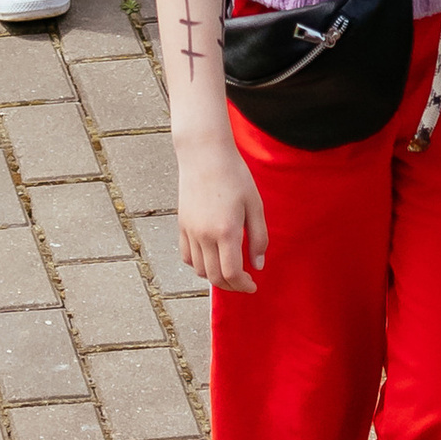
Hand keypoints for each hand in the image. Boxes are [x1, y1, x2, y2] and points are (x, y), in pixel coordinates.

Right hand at [175, 132, 267, 291]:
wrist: (205, 154)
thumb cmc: (235, 175)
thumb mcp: (255, 205)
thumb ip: (258, 238)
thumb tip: (258, 265)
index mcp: (226, 231)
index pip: (231, 273)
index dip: (243, 285)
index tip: (252, 285)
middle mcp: (205, 235)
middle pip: (214, 277)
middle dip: (231, 286)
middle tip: (243, 282)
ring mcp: (190, 231)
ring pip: (199, 270)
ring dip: (215, 276)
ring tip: (229, 269)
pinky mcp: (181, 225)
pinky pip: (187, 256)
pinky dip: (198, 264)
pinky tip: (211, 257)